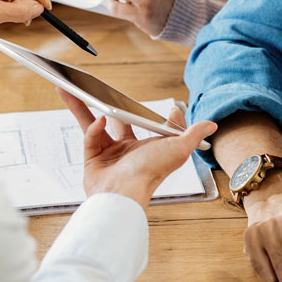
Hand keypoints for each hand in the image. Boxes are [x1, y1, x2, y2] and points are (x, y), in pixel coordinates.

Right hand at [59, 90, 215, 206]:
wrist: (124, 193)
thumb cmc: (152, 172)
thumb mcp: (179, 148)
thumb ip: (192, 133)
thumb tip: (211, 123)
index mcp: (144, 147)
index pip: (141, 123)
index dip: (140, 111)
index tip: (135, 96)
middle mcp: (124, 150)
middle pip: (112, 120)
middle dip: (104, 103)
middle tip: (96, 88)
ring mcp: (106, 155)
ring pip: (92, 124)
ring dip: (81, 106)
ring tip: (70, 88)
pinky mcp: (91, 160)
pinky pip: (89, 138)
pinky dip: (94, 127)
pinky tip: (99, 119)